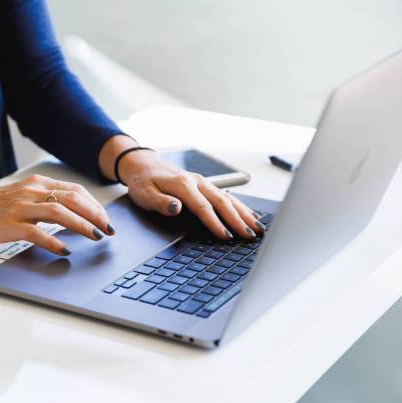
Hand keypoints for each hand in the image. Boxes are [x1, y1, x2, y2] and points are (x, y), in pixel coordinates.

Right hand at [0, 175, 114, 255]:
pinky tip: (65, 251)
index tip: (106, 218)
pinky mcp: (10, 224)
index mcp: (37, 184)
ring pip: (60, 212)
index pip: (75, 190)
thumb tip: (74, 215)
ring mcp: (21, 207)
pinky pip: (38, 233)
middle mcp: (31, 191)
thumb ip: (45, 201)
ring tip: (96, 237)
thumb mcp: (22, 196)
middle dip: (96, 214)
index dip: (95, 204)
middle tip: (109, 229)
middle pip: (73, 199)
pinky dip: (55, 242)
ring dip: (82, 225)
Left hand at [115, 149, 264, 239]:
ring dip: (244, 213)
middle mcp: (197, 182)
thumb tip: (176, 208)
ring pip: (228, 198)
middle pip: (222, 202)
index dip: (215, 223)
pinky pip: (227, 196)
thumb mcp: (145, 194)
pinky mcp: (205, 185)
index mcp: (183, 185)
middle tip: (250, 235)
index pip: (203, 207)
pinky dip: (240, 206)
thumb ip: (161, 202)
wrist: (144, 166)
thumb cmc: (143, 183)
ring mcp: (203, 183)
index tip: (226, 236)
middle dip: (238, 220)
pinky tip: (251, 216)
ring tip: (258, 228)